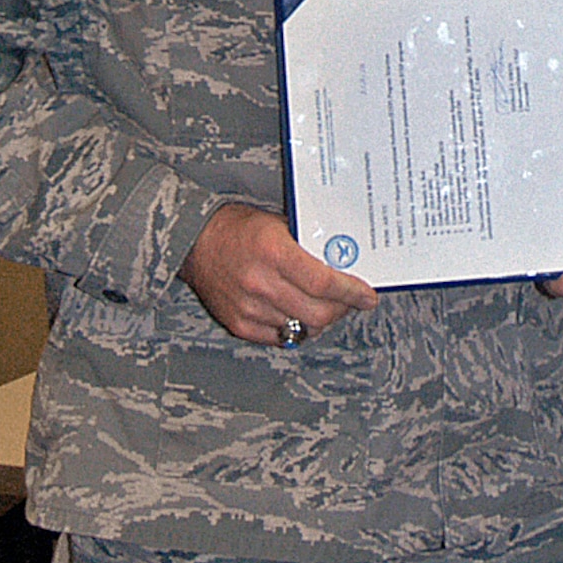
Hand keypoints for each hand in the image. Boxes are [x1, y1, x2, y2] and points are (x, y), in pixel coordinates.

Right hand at [180, 202, 377, 344]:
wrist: (195, 242)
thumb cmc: (241, 228)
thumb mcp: (280, 224)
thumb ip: (310, 245)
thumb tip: (346, 262)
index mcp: (274, 253)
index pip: (324, 283)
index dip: (352, 293)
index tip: (368, 297)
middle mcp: (260, 283)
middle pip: (318, 312)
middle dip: (342, 309)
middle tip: (351, 301)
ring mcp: (248, 308)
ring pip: (302, 328)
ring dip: (321, 320)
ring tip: (327, 307)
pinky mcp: (238, 325)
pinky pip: (280, 337)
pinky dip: (297, 328)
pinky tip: (301, 314)